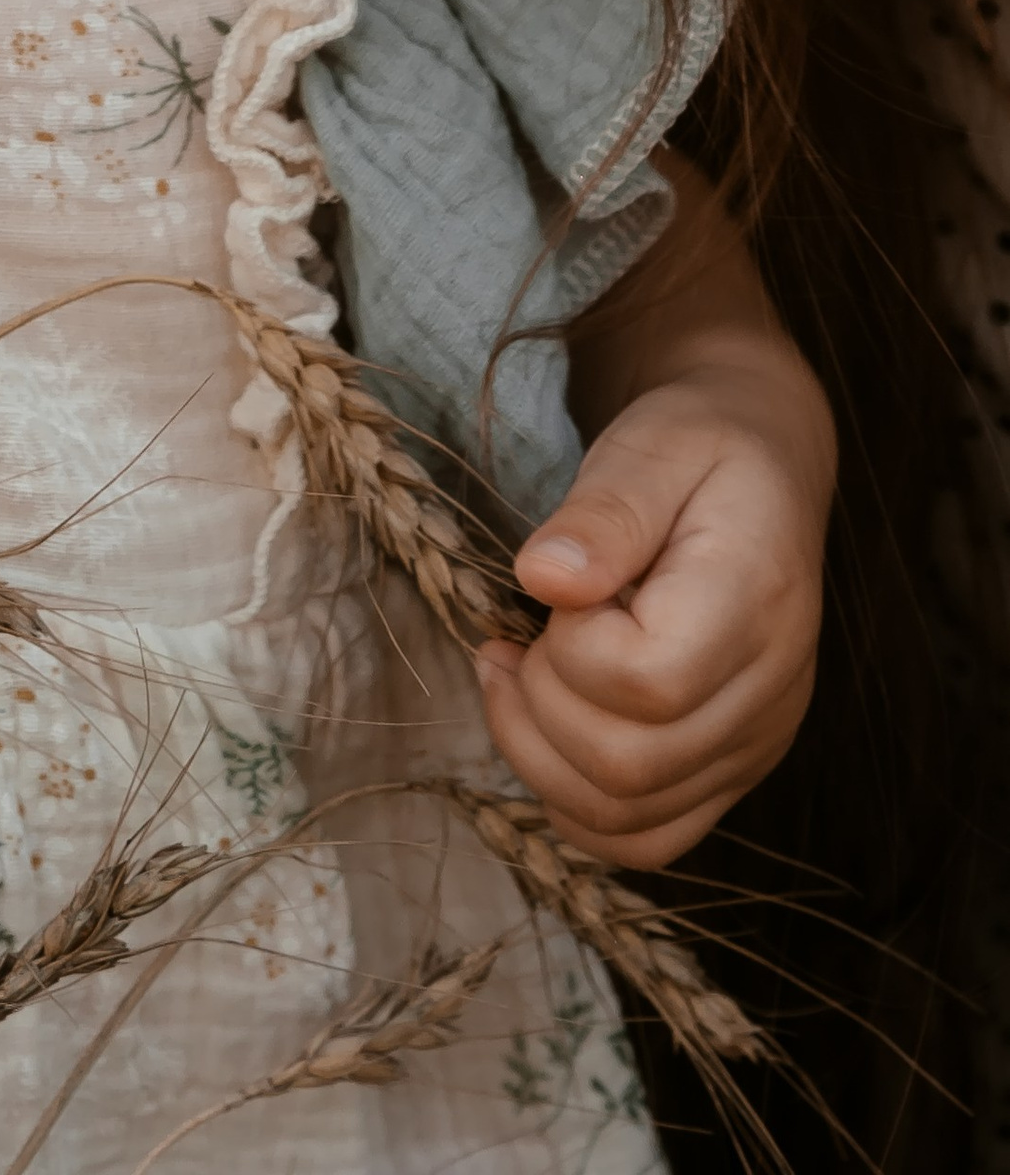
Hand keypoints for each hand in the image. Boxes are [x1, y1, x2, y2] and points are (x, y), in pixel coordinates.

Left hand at [475, 353, 831, 871]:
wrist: (761, 465)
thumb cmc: (697, 443)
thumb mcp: (650, 442)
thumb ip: (603, 512)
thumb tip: (542, 578)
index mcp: (756, 601)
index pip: (649, 682)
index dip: (570, 648)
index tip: (545, 586)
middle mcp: (770, 692)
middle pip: (631, 767)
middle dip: (538, 706)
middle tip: (510, 635)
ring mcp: (754, 743)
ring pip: (631, 818)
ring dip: (538, 758)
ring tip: (510, 673)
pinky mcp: (728, 768)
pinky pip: (647, 837)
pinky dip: (576, 803)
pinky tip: (543, 728)